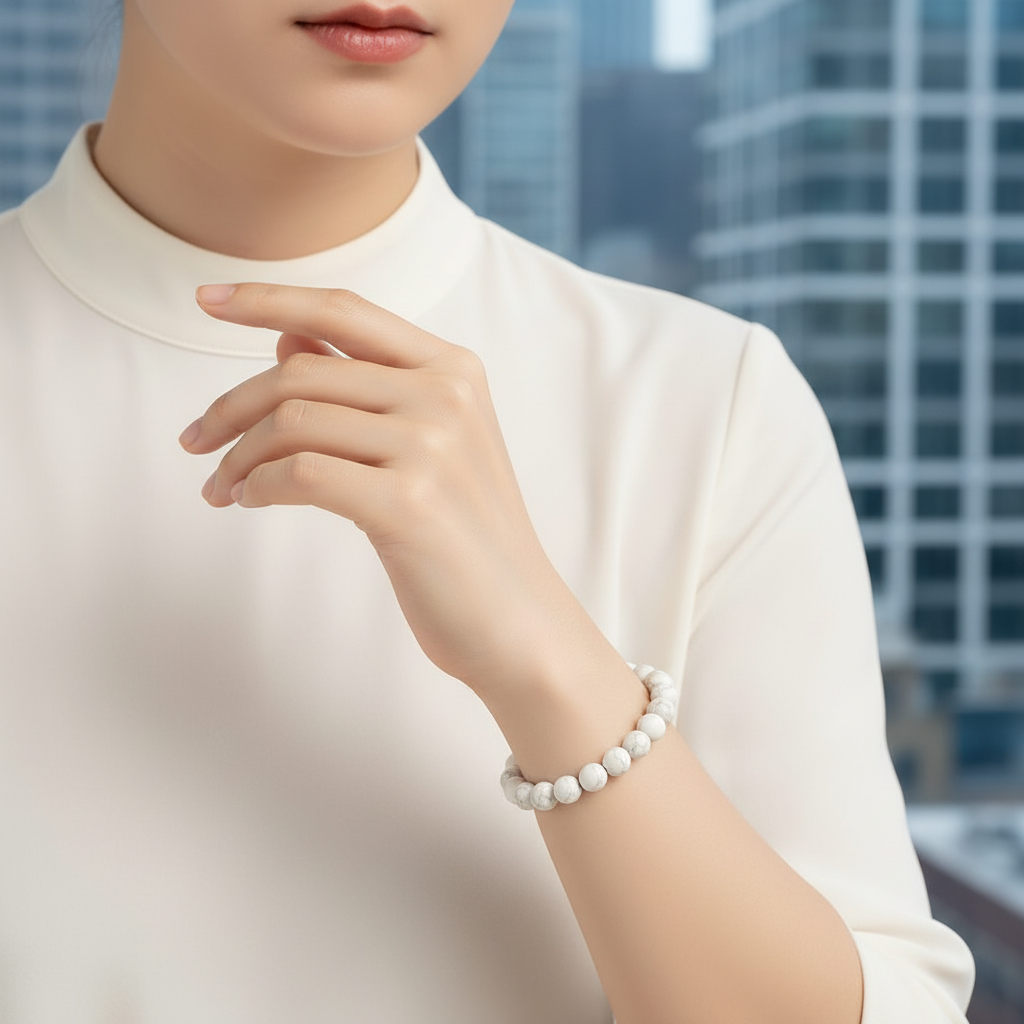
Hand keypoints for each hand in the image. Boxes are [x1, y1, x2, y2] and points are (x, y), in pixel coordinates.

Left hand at [179, 283, 588, 698]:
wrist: (518, 621)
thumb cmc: (465, 537)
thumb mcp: (428, 445)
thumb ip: (363, 385)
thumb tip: (289, 339)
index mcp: (454, 369)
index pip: (344, 310)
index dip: (268, 298)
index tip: (206, 298)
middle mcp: (446, 395)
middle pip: (302, 372)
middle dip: (231, 407)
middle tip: (195, 442)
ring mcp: (431, 446)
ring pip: (292, 422)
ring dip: (238, 456)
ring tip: (222, 487)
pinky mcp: (409, 503)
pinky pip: (300, 474)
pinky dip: (257, 486)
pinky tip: (250, 501)